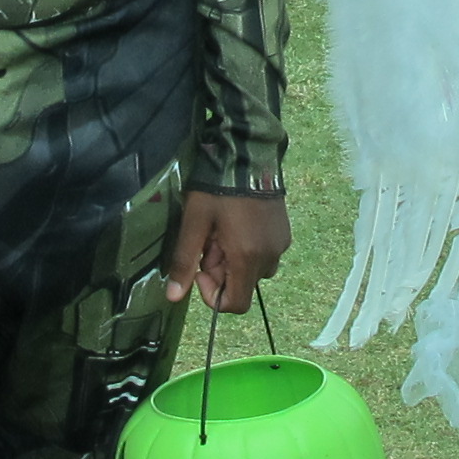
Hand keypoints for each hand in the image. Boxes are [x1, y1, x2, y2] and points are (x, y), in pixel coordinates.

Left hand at [162, 189, 287, 313]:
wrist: (248, 155)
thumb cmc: (216, 189)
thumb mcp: (194, 223)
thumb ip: (184, 262)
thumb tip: (173, 296)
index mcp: (247, 257)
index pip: (236, 303)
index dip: (213, 295)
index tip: (201, 269)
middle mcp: (270, 256)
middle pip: (243, 285)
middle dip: (221, 272)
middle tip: (209, 242)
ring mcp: (280, 244)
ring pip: (254, 270)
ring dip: (235, 261)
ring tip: (223, 233)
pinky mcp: (285, 233)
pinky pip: (265, 254)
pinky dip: (248, 250)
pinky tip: (237, 225)